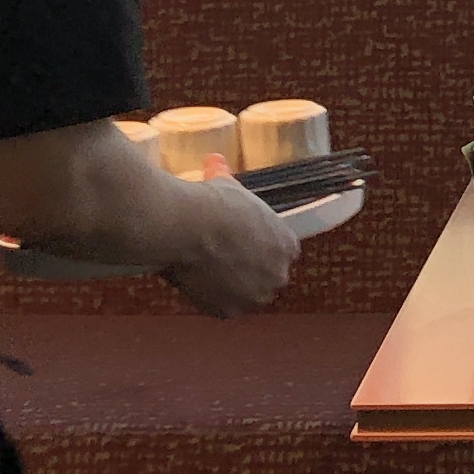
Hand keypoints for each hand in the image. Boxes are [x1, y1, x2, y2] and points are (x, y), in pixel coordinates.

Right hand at [159, 169, 299, 317]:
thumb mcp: (227, 185)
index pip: (281, 251)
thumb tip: (214, 161)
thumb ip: (226, 176)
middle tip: (222, 258)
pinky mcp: (229, 312)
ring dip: (232, 287)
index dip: (260, 247)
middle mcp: (278, 274)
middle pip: (267, 276)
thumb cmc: (211, 203)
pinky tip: (197, 281)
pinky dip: (211, 298)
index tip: (241, 242)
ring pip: (246, 295)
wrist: (187, 228)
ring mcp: (254, 296)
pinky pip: (222, 307)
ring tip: (208, 270)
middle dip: (249, 270)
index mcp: (286, 245)